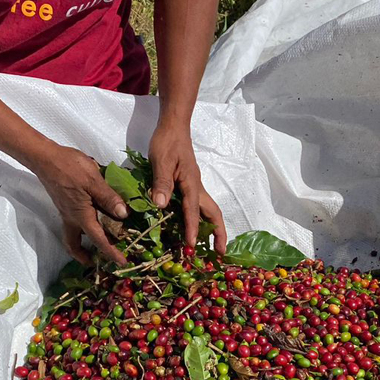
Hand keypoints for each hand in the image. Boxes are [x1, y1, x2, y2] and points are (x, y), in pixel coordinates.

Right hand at [32, 143, 128, 265]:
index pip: (98, 240)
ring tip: (96, 245)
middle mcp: (72, 218)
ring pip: (72, 235)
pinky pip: (74, 223)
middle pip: (75, 245)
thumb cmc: (69, 167)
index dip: (111, 253)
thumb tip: (124, 214)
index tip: (122, 263)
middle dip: (86, 256)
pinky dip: (83, 228)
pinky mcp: (65, 204)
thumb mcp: (93, 181)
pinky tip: (94, 218)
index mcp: (81, 216)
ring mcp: (66, 212)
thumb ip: (108, 198)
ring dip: (82, 245)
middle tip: (101, 259)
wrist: (46, 158)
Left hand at [148, 122, 226, 253]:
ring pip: (208, 211)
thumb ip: (161, 182)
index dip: (193, 228)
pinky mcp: (190, 186)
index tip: (192, 245)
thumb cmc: (167, 141)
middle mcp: (197, 188)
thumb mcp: (160, 160)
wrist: (174, 126)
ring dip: (212, 229)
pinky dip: (201, 221)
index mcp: (191, 183)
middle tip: (219, 253)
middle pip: (213, 214)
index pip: (193, 210)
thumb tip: (160, 205)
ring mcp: (195, 187)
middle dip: (218, 234)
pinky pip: (198, 207)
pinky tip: (194, 229)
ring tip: (211, 247)